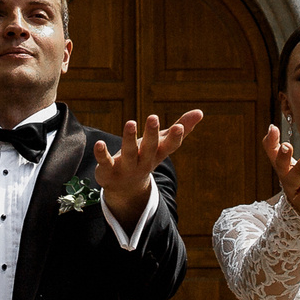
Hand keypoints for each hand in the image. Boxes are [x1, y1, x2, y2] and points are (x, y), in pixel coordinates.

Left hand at [94, 111, 203, 227]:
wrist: (125, 187)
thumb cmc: (145, 157)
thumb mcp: (162, 144)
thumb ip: (181, 128)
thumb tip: (200, 112)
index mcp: (157, 154)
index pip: (169, 147)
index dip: (175, 138)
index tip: (179, 127)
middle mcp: (144, 162)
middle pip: (149, 148)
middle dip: (152, 134)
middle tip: (153, 117)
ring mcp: (126, 167)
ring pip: (128, 153)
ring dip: (129, 138)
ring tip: (131, 122)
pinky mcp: (108, 170)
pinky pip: (105, 161)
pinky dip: (102, 153)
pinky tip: (99, 143)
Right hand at [264, 125, 299, 229]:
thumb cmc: (294, 182)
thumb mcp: (283, 167)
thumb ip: (274, 147)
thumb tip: (272, 126)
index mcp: (283, 175)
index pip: (278, 164)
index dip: (280, 155)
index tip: (286, 144)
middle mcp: (293, 187)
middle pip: (292, 179)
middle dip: (298, 169)